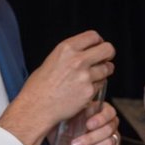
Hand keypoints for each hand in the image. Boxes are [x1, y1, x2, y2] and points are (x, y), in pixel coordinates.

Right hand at [0, 30, 114, 144]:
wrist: (36, 107)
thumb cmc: (39, 86)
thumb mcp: (52, 60)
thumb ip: (71, 54)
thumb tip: (87, 52)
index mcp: (66, 48)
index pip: (94, 36)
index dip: (98, 42)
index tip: (98, 47)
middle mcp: (77, 60)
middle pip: (108, 49)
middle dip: (108, 54)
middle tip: (104, 60)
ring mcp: (85, 76)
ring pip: (107, 68)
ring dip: (104, 72)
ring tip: (93, 77)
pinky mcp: (89, 91)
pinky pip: (101, 84)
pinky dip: (97, 86)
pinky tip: (85, 89)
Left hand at [64, 102, 119, 144]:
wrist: (63, 139)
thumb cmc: (67, 123)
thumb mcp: (67, 114)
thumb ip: (70, 110)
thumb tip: (66, 107)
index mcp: (103, 111)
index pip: (109, 113)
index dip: (100, 119)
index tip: (88, 125)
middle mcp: (111, 124)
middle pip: (108, 131)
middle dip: (90, 139)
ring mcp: (113, 140)